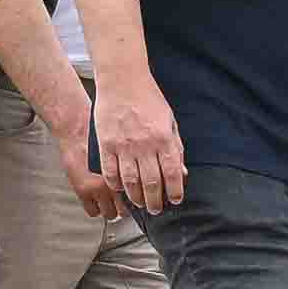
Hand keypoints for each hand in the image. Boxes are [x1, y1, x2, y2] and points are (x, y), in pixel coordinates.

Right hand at [95, 72, 188, 215]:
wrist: (122, 79)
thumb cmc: (148, 98)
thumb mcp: (169, 120)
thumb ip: (175, 146)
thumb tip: (181, 171)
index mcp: (164, 138)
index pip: (173, 173)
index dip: (175, 191)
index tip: (175, 199)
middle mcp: (145, 144)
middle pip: (152, 182)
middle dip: (155, 201)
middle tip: (155, 209)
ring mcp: (124, 145)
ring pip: (131, 181)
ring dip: (135, 196)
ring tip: (138, 202)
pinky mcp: (106, 143)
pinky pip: (110, 171)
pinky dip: (115, 183)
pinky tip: (120, 188)